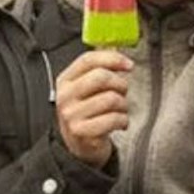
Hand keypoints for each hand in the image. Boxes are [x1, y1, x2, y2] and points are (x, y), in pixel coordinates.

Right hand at [55, 48, 130, 167]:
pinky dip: (123, 120)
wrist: (78, 146)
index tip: (128, 65)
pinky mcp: (82, 131)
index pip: (88, 60)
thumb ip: (99, 68)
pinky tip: (119, 122)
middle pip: (101, 77)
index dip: (112, 58)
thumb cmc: (87, 113)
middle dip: (120, 84)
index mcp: (65, 80)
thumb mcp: (86, 89)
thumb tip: (117, 47)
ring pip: (111, 99)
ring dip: (123, 105)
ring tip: (120, 110)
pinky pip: (113, 119)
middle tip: (123, 92)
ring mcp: (72, 115)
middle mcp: (65, 96)